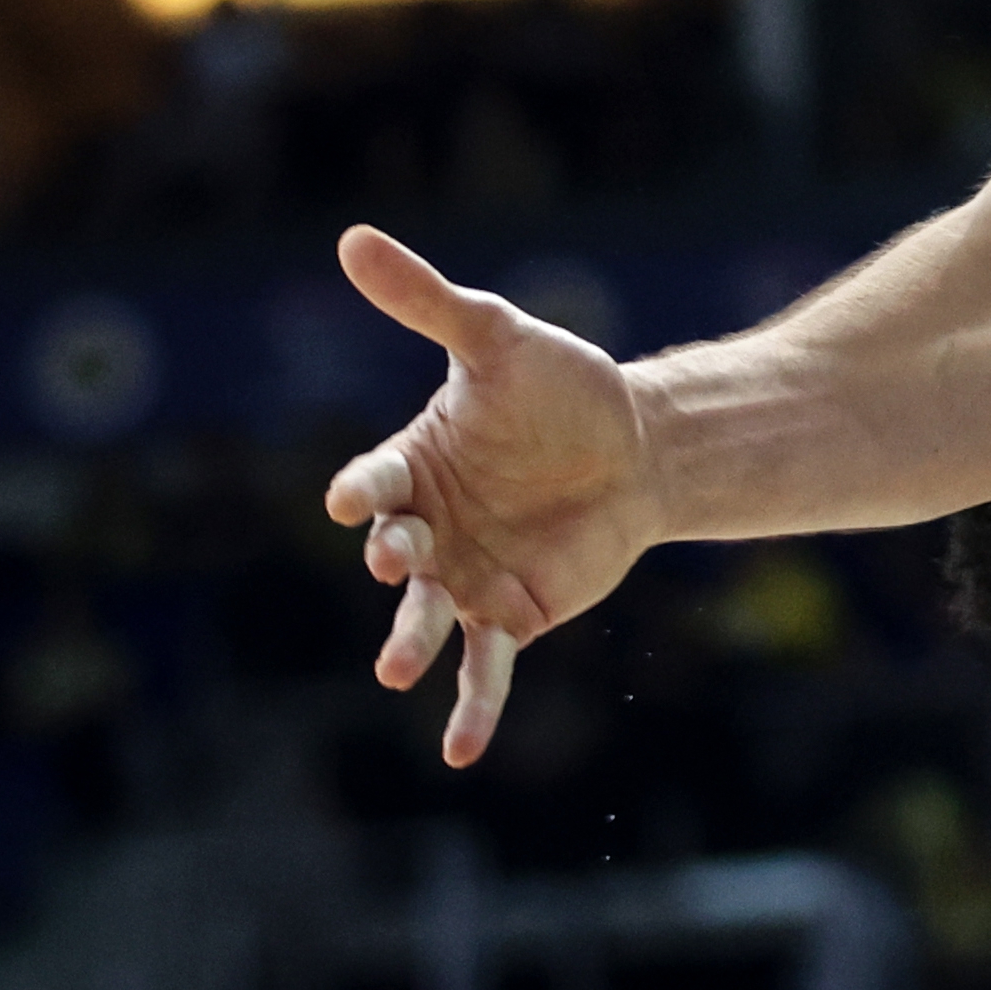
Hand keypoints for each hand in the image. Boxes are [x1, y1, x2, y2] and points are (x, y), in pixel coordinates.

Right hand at [320, 225, 662, 766]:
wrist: (638, 444)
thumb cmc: (560, 385)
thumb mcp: (496, 337)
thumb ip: (425, 300)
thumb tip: (351, 237)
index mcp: (414, 463)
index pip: (377, 478)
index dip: (365, 490)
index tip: (354, 500)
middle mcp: (427, 528)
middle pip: (395, 552)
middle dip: (392, 558)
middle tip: (393, 560)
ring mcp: (464, 576)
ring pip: (424, 618)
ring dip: (408, 643)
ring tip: (395, 668)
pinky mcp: (510, 613)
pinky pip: (484, 669)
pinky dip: (471, 710)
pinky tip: (458, 752)